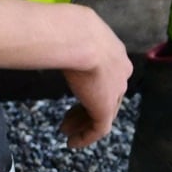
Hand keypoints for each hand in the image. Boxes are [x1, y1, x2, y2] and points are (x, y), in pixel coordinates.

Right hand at [60, 12, 132, 147]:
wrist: (78, 37)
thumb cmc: (68, 29)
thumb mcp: (73, 32)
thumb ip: (70, 41)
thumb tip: (50, 37)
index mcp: (115, 52)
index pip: (107, 76)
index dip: (91, 87)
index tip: (75, 94)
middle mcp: (121, 72)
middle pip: (107, 97)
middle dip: (86, 109)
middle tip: (68, 118)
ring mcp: (116, 91)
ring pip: (103, 114)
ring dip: (83, 124)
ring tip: (66, 131)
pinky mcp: (105, 107)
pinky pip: (99, 129)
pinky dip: (86, 137)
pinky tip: (72, 143)